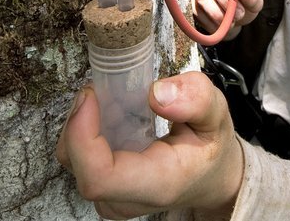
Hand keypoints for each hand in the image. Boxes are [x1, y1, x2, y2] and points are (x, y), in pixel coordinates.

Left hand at [56, 72, 243, 219]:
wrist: (211, 177)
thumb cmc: (210, 147)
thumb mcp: (218, 114)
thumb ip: (196, 99)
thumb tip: (157, 93)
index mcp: (157, 184)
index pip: (97, 176)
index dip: (82, 134)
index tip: (91, 94)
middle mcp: (126, 199)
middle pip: (75, 162)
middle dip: (83, 116)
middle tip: (109, 88)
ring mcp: (110, 198)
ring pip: (71, 156)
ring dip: (85, 121)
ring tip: (117, 103)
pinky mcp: (102, 189)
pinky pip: (77, 156)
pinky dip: (88, 129)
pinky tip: (114, 116)